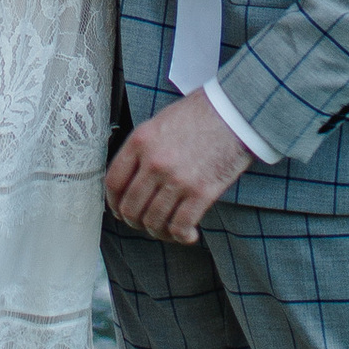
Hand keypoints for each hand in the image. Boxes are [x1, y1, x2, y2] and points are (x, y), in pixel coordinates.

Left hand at [105, 88, 253, 242]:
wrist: (235, 112)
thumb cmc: (200, 115)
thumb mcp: (159, 122)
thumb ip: (142, 149)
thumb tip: (130, 179)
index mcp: (141, 141)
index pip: (113, 182)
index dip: (113, 203)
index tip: (119, 209)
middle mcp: (154, 162)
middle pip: (131, 207)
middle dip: (134, 221)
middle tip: (143, 223)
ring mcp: (177, 179)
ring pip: (153, 221)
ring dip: (158, 231)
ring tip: (166, 230)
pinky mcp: (201, 192)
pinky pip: (181, 226)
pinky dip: (182, 237)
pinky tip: (188, 234)